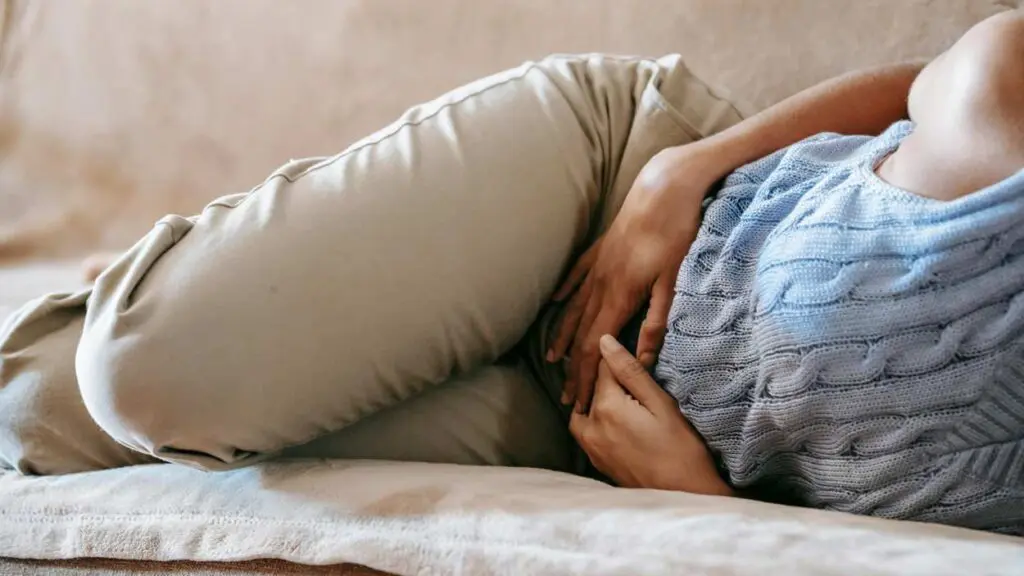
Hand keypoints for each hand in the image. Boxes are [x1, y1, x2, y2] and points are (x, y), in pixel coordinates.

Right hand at [548, 143, 719, 412]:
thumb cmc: (676, 231)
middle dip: (572, 368)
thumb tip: (642, 358)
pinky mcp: (603, 248)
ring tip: (551, 358)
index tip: (576, 401)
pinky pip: (577, 275)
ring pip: (574, 308)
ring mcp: (599, 264)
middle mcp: (602, 282)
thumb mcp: (673, 280)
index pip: (594, 346)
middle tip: (565, 397)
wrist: (665, 185)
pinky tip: (555, 303)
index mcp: (620, 295)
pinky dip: (565, 293)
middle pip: (580, 334)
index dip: (584, 376)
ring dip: (563, 336)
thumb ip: (656, 320)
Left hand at [569, 335, 731, 495]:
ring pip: (582, 412)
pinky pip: (585, 433)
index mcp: (606, 407)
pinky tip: (615, 421)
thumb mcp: (661, 404)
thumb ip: (630, 371)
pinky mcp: (597, 463)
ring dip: (596, 401)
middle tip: (629, 378)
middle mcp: (591, 426)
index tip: (631, 355)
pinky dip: (594, 421)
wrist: (684, 497)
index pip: (601, 367)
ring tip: (620, 399)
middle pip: (590, 390)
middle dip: (606, 379)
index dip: (616, 357)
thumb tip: (604, 341)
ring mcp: (591, 448)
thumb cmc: (681, 449)